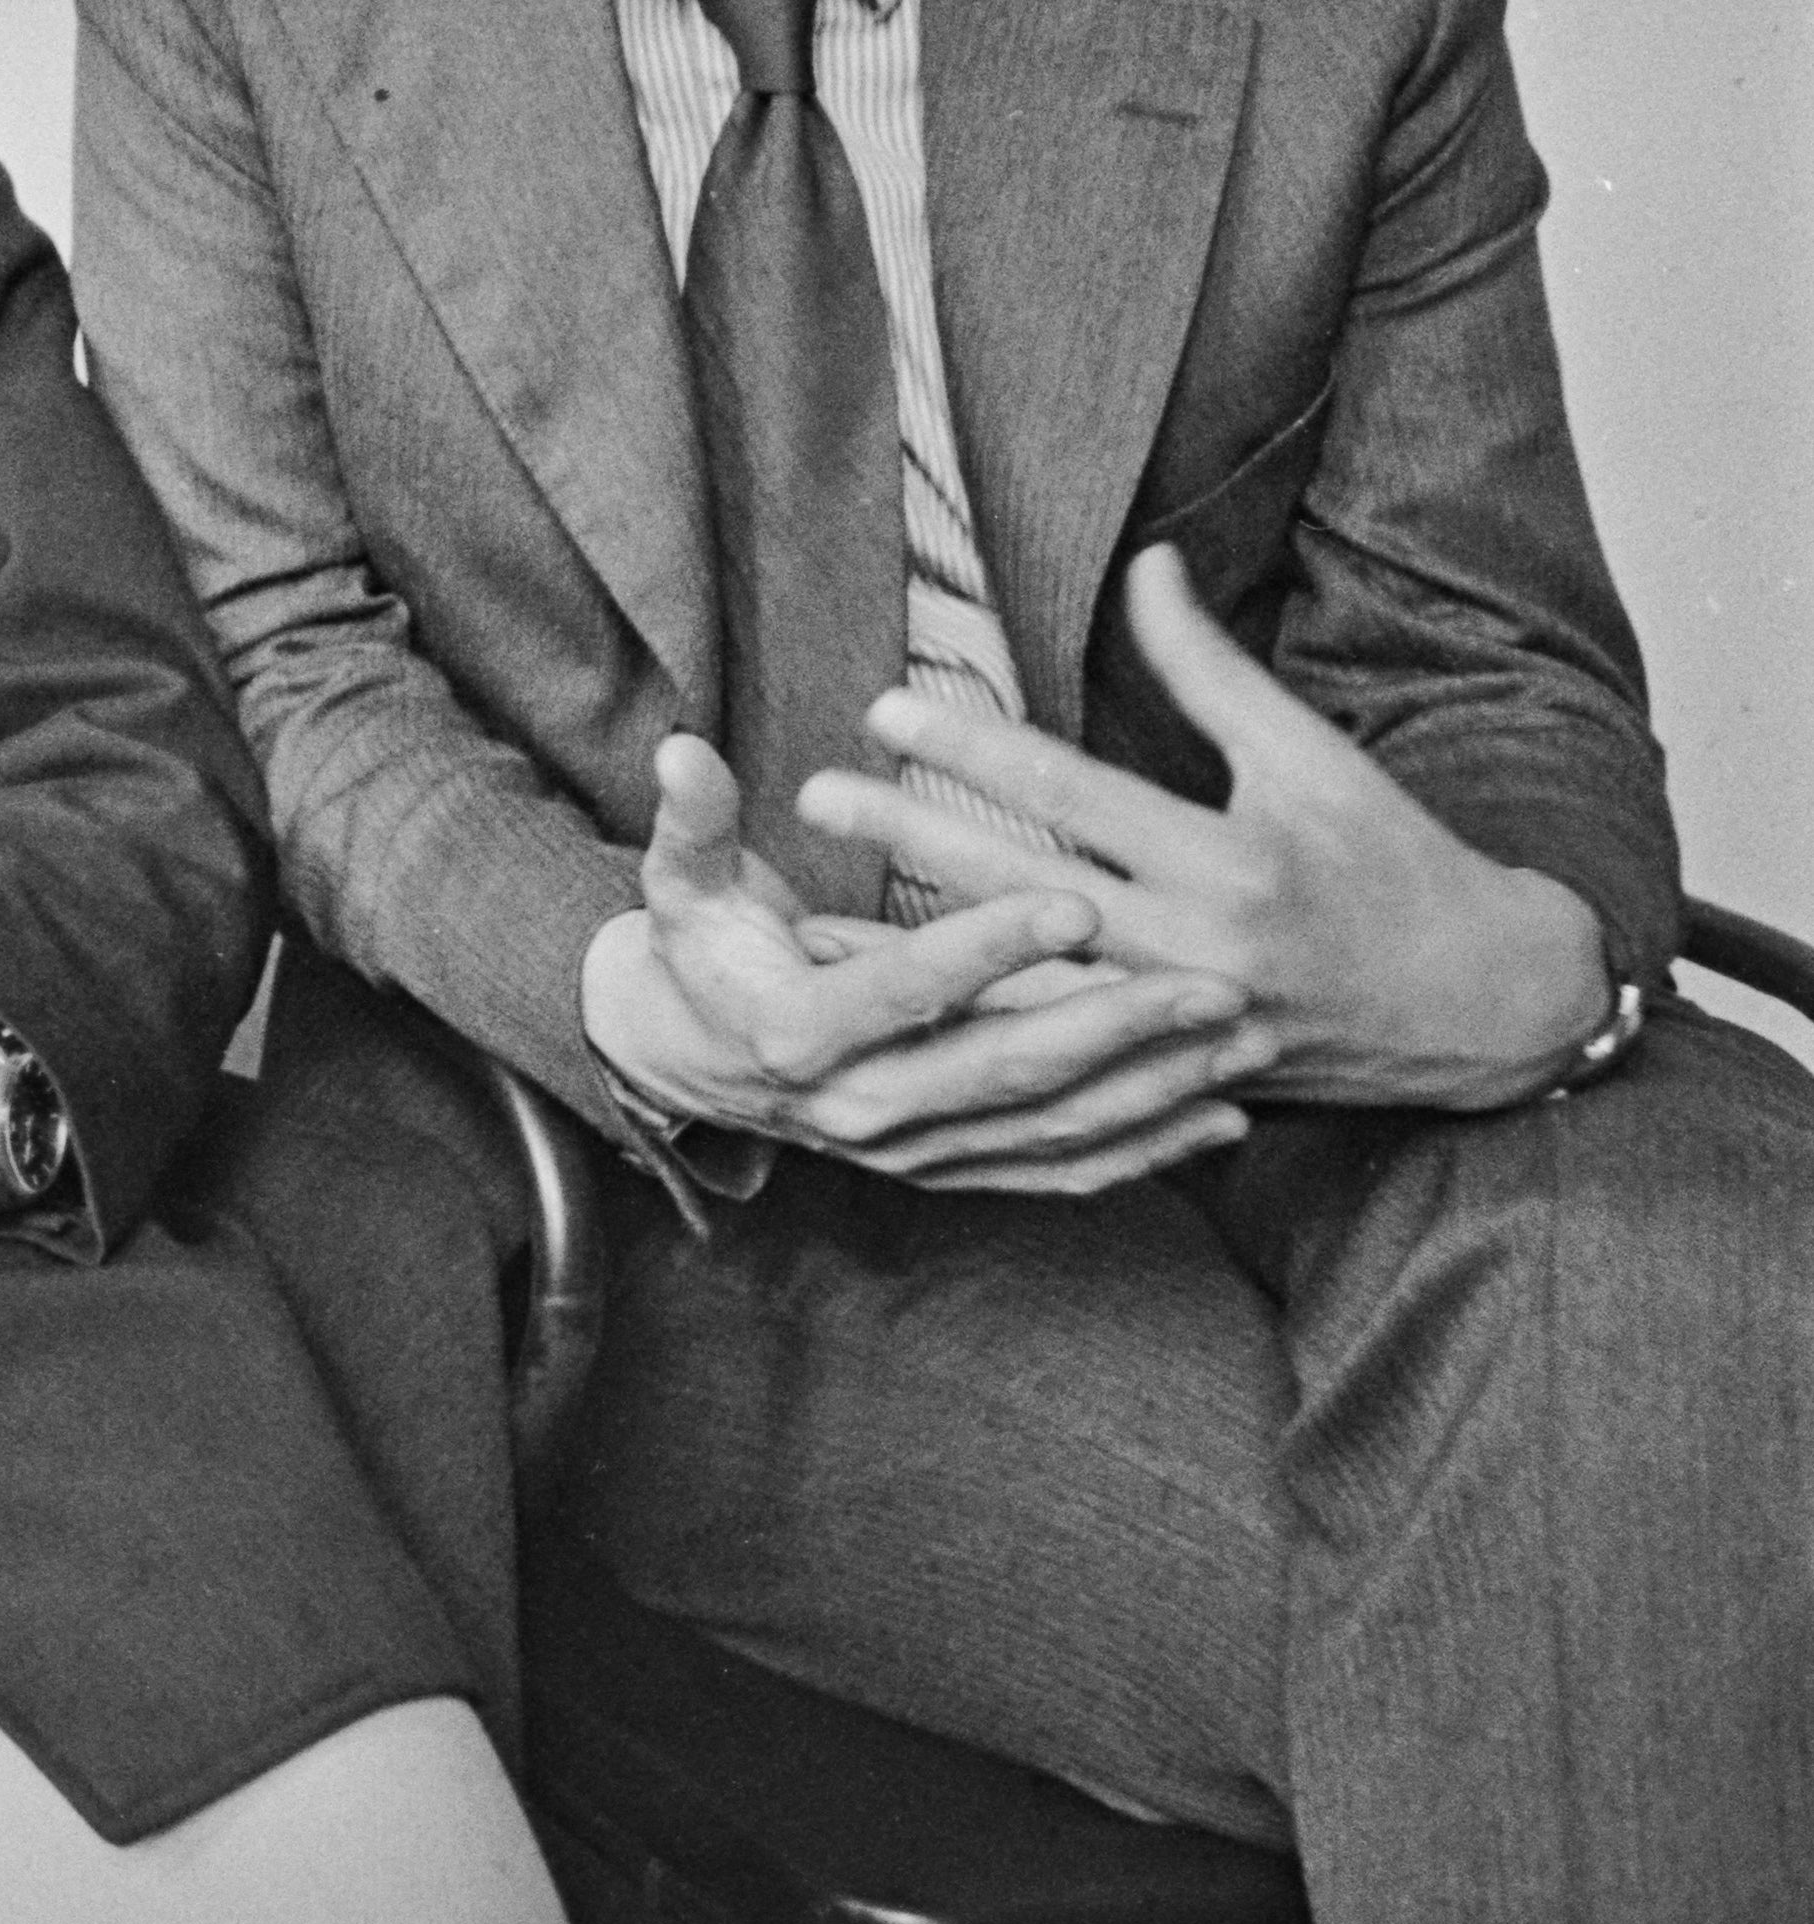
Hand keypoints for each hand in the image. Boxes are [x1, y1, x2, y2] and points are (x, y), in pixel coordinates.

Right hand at [588, 734, 1270, 1195]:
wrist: (686, 1064)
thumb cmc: (698, 954)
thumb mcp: (680, 887)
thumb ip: (692, 821)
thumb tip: (682, 752)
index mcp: (797, 1031)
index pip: (910, 988)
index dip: (992, 948)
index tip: (1077, 903)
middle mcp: (861, 1105)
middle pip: (1007, 1067)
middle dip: (1120, 1027)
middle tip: (1218, 982)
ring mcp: (911, 1149)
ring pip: (1049, 1126)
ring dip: (1154, 1085)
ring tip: (1243, 1035)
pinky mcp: (947, 1169)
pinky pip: (1058, 1171)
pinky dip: (1144, 1150)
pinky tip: (1221, 1116)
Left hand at [803, 546, 1616, 1111]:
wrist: (1485, 1005)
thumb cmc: (1392, 860)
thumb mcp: (1309, 755)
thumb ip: (1210, 669)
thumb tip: (1147, 562)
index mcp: (1233, 861)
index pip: (1074, 795)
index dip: (973, 749)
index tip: (884, 708)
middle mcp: (1199, 949)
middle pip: (1023, 890)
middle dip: (911, 841)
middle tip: (816, 796)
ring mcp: (1179, 1026)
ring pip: (1022, 989)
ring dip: (917, 956)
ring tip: (810, 923)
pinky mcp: (1169, 1075)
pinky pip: (1051, 1054)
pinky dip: (972, 1029)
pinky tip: (896, 1006)